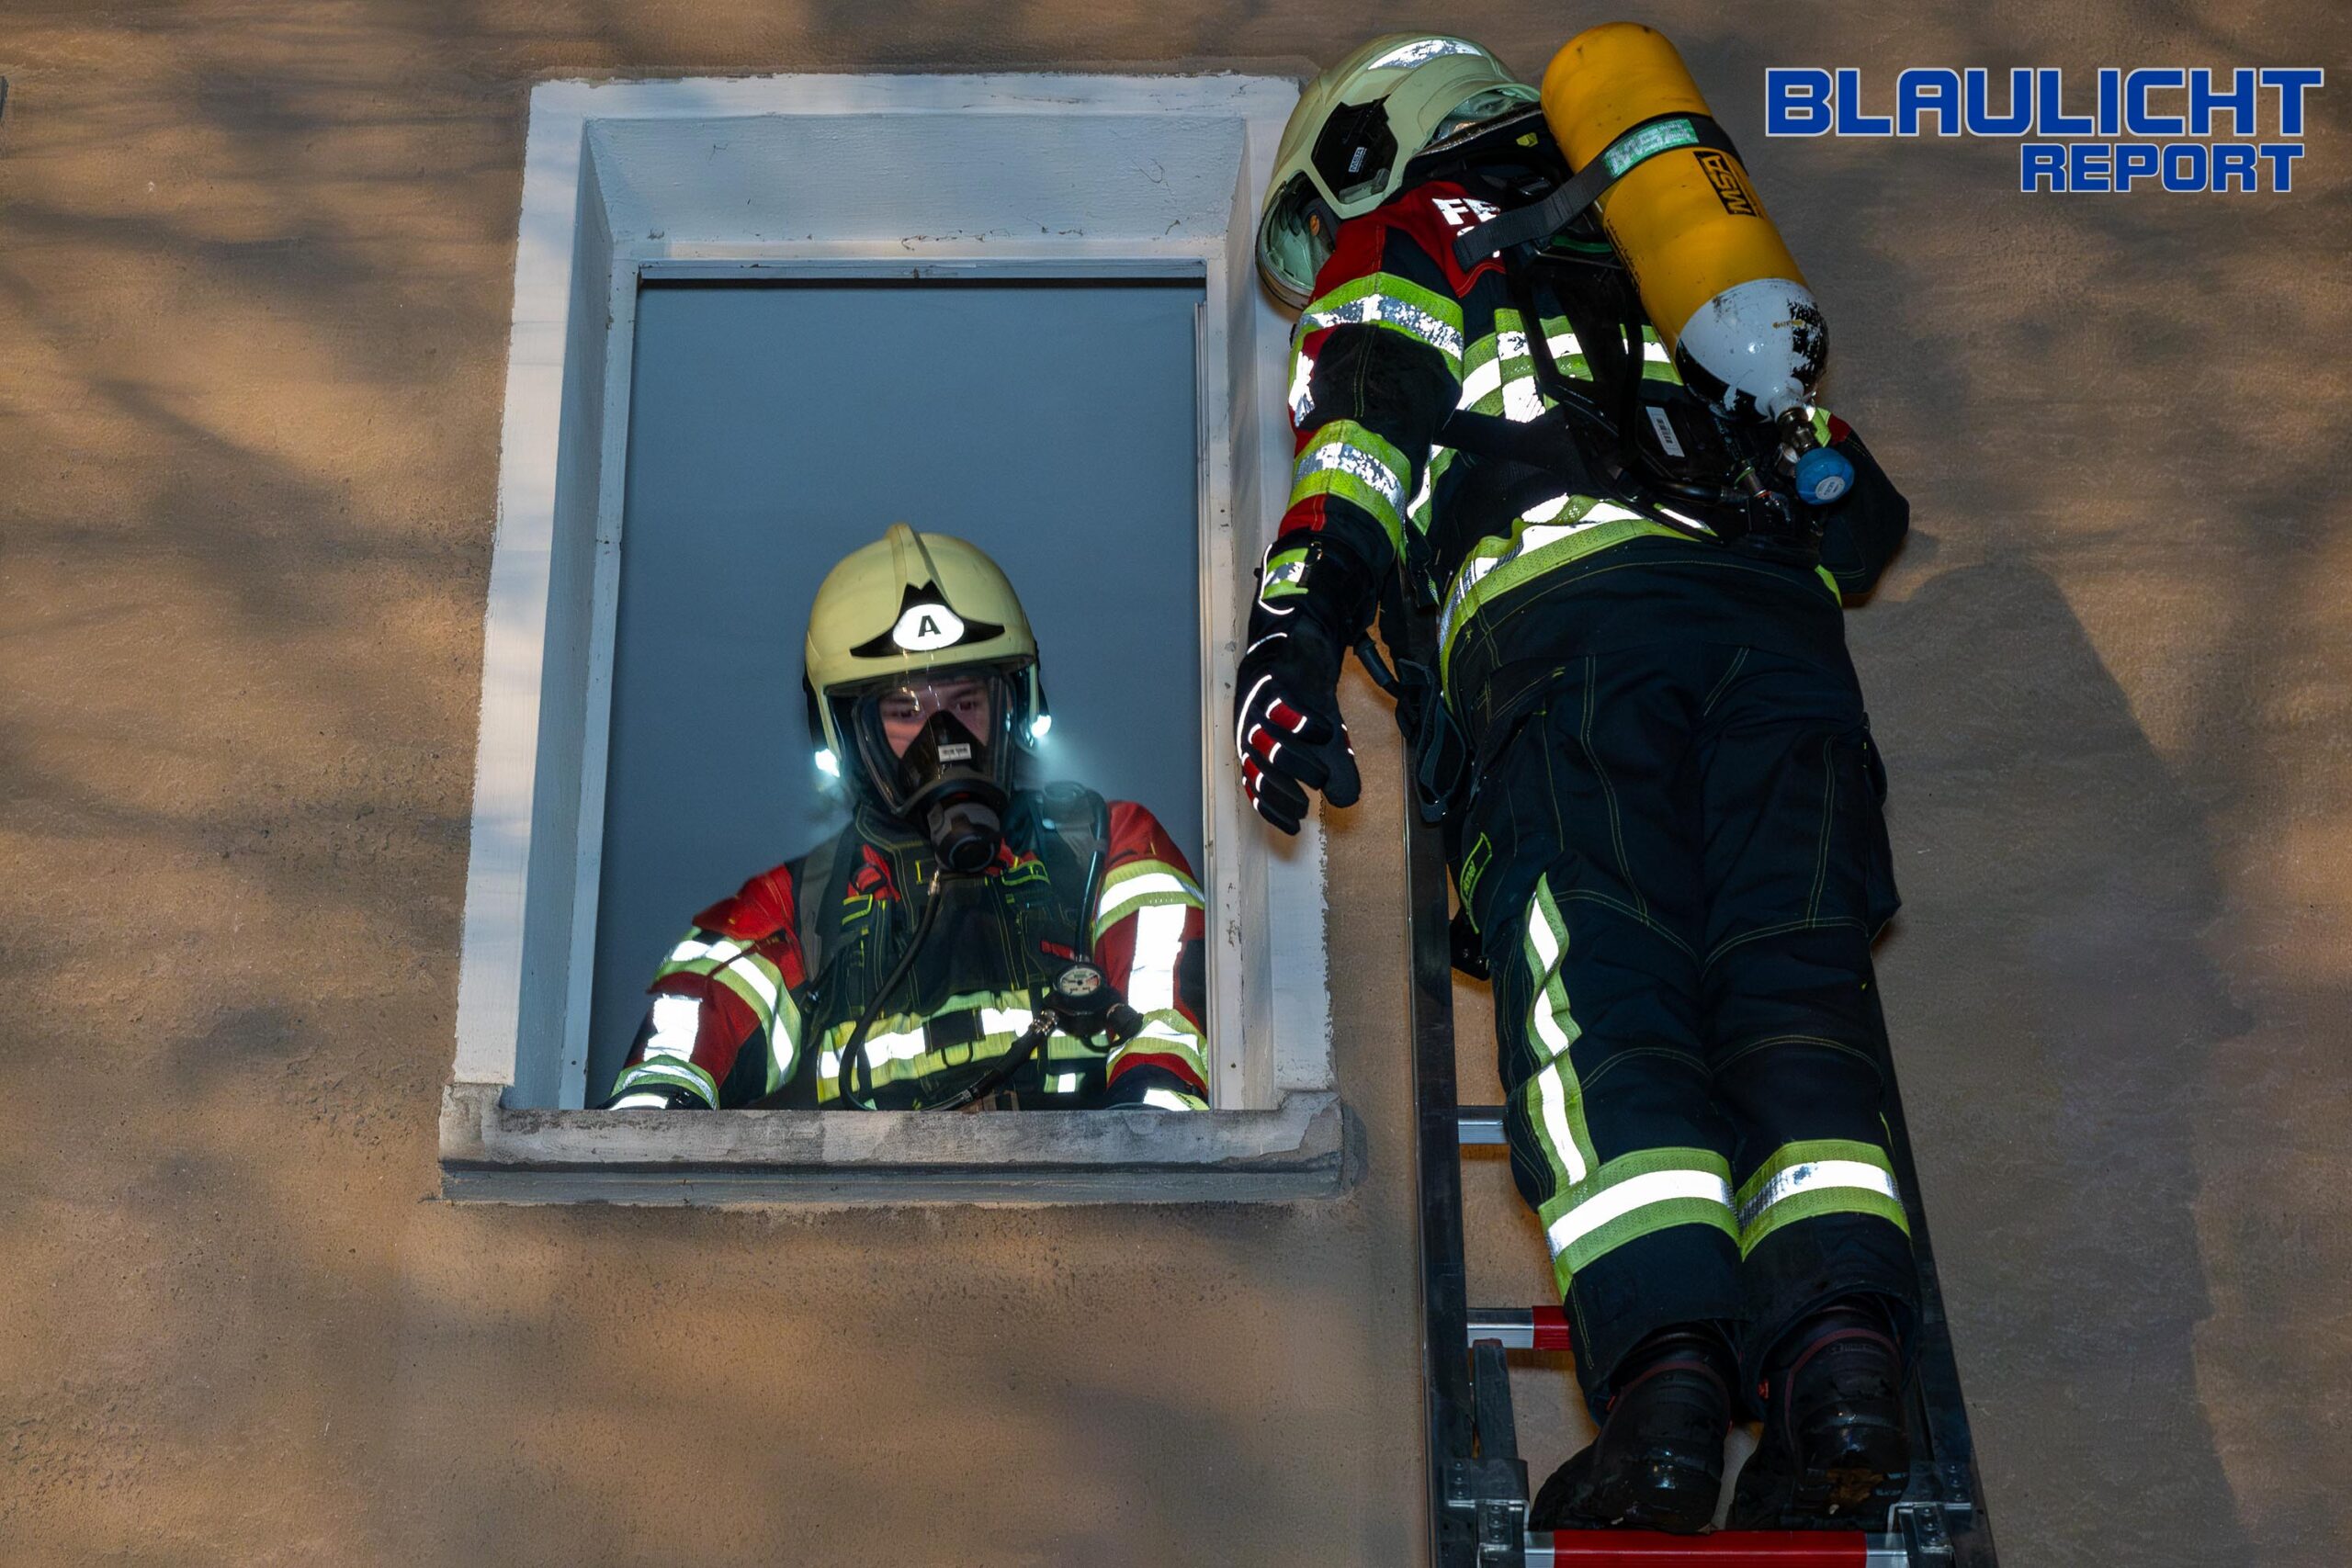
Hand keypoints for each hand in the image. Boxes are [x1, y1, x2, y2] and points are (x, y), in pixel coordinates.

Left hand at [1235, 620, 1359, 833]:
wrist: (1300, 648)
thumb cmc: (1308, 702)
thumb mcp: (1327, 744)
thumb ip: (1336, 772)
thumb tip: (1346, 802)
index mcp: (1257, 748)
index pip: (1256, 785)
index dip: (1272, 809)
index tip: (1294, 827)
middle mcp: (1252, 728)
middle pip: (1257, 766)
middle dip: (1282, 791)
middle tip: (1307, 804)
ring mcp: (1259, 704)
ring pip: (1265, 740)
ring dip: (1294, 763)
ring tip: (1321, 776)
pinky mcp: (1273, 681)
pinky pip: (1281, 705)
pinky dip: (1302, 723)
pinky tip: (1325, 732)